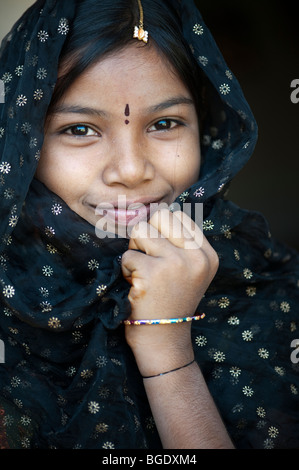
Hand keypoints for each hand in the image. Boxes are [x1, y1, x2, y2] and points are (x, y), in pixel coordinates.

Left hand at [121, 208, 218, 376]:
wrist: (163, 339)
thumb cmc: (170, 300)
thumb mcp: (189, 271)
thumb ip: (180, 242)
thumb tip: (157, 209)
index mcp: (208, 255)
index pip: (179, 215)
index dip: (161, 230)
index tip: (160, 253)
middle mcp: (197, 257)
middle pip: (160, 215)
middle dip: (147, 235)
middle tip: (149, 260)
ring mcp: (176, 263)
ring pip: (140, 230)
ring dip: (135, 252)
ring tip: (143, 274)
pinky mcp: (153, 272)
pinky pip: (127, 255)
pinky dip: (125, 271)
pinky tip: (137, 287)